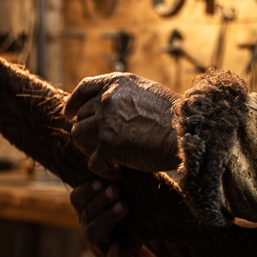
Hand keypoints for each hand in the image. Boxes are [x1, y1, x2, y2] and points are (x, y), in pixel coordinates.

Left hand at [63, 73, 179, 178]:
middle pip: (82, 117)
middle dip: (88, 133)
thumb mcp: (149, 93)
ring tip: (108, 159)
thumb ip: (126, 96)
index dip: (74, 102)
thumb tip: (112, 105)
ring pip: (79, 137)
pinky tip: (117, 173)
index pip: (85, 88)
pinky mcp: (109, 146)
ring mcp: (106, 122)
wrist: (188, 135)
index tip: (69, 114)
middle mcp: (108, 99)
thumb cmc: (176, 118)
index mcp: (118, 83)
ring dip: (90, 150)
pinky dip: (103, 171)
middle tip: (102, 147)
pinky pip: (93, 162)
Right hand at [71, 180, 171, 256]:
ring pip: (93, 233)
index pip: (78, 199)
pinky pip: (116, 253)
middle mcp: (91, 230)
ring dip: (107, 217)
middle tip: (116, 190)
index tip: (101, 181)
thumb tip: (129, 160)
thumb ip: (129, 183)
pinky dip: (127, 242)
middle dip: (100, 200)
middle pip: (85, 214)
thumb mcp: (136, 198)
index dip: (86, 190)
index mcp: (91, 212)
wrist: (162, 249)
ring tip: (124, 206)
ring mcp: (101, 249)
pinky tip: (138, 235)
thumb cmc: (145, 218)